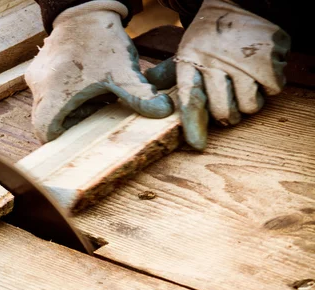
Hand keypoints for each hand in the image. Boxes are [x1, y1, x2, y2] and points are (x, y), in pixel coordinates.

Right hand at [25, 0, 173, 142]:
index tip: (80, 134)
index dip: (62, 138)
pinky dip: (66, 95)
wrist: (85, 9)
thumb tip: (162, 112)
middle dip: (72, 122)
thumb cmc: (100, 41)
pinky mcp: (39, 70)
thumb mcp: (123, 71)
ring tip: (94, 96)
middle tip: (94, 114)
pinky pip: (49, 92)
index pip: (46, 131)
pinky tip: (87, 83)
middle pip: (49, 120)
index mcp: (55, 93)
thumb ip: (142, 95)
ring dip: (71, 108)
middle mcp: (39, 87)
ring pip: (49, 106)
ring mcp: (36, 78)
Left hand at [169, 0, 289, 149]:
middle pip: (223, 111)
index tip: (198, 145)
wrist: (240, 5)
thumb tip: (148, 102)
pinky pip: (272, 90)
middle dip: (225, 116)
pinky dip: (267, 87)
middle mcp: (216, 61)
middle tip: (226, 106)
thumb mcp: (185, 51)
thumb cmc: (209, 38)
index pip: (192, 98)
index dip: (194, 125)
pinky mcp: (271, 57)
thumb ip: (168, 76)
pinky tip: (258, 73)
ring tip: (242, 85)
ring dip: (247, 102)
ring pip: (249, 106)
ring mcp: (245, 60)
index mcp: (191, 60)